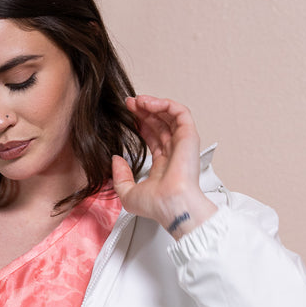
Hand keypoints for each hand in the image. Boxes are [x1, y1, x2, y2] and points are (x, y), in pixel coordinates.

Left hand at [112, 96, 215, 238]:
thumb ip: (119, 177)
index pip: (153, 138)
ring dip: (153, 105)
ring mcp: (182, 143)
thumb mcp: (127, 193)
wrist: (171, 204)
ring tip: (137, 101)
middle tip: (129, 104)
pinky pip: (179, 112)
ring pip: (170, 115)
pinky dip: (164, 104)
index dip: (140, 125)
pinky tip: (148, 104)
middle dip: (144, 112)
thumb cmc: (156, 204)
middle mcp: (174, 153)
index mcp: (163, 166)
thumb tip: (116, 160)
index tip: (127, 117)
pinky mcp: (189, 136)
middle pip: (160, 124)